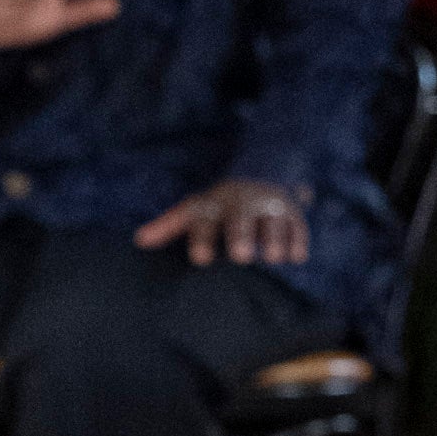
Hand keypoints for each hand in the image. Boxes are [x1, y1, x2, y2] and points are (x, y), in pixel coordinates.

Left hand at [137, 179, 308, 267]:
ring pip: (272, 222)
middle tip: (241, 256)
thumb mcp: (193, 210)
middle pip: (241, 219)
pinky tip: (297, 257)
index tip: (200, 259)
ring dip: (274, 238)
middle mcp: (242, 204)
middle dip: (241, 235)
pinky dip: (297, 239)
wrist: (257, 176)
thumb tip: (139, 239)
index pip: (205, 221)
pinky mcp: (291, 213)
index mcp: (214, 205)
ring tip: (274, 258)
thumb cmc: (217, 206)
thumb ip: (168, 226)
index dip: (203, 239)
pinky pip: (296, 225)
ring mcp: (268, 207)